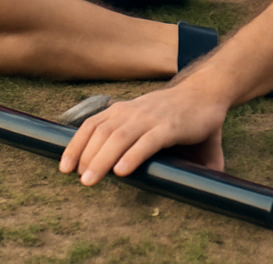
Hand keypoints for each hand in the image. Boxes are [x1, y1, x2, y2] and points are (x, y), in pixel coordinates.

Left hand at [59, 85, 226, 185]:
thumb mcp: (149, 122)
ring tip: (90, 180)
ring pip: (119, 138)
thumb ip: (138, 143)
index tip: (64, 167)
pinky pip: (148, 142)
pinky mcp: (171, 128)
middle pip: (101, 133)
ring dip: (101, 159)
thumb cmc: (177, 113)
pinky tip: (122, 171)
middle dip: (85, 155)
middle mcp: (134, 112)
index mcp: (126, 110)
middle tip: (78, 179)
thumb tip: (125, 168)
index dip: (76, 144)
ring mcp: (151, 119)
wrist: (207, 91)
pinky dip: (133, 155)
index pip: (93, 124)